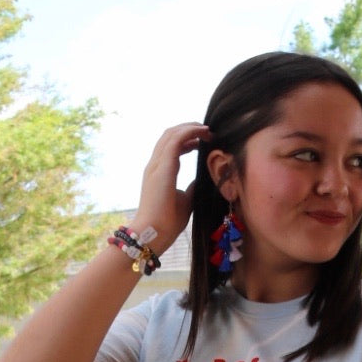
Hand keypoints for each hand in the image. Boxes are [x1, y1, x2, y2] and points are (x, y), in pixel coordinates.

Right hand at [130, 122, 211, 254]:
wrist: (153, 233)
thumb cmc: (167, 222)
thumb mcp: (185, 201)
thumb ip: (191, 188)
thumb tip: (201, 180)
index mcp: (159, 172)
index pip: (171, 146)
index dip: (187, 140)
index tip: (203, 141)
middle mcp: (155, 165)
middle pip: (170, 136)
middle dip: (189, 129)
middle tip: (208, 132)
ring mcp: (157, 165)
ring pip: (171, 134)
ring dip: (190, 128)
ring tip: (207, 130)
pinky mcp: (162, 168)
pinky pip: (175, 141)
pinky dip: (189, 133)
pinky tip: (203, 133)